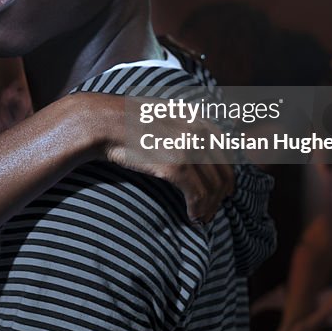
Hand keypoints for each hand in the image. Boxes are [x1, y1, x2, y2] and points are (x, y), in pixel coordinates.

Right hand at [95, 94, 235, 221]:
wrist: (104, 122)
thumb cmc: (125, 120)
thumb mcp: (161, 112)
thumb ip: (181, 123)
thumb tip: (191, 144)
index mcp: (196, 117)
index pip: (225, 151)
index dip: (227, 174)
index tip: (224, 190)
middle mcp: (198, 130)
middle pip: (223, 171)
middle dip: (221, 195)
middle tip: (213, 210)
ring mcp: (189, 148)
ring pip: (213, 187)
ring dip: (210, 207)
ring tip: (202, 218)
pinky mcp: (176, 166)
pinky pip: (198, 196)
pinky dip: (198, 210)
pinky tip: (192, 217)